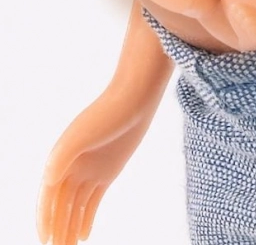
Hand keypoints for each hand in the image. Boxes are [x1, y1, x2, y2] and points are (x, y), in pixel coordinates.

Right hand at [37, 94, 152, 244]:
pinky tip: (84, 235)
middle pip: (60, 205)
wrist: (134, 101)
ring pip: (75, 207)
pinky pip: (92, 201)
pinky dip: (87, 218)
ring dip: (69, 227)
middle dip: (57, 228)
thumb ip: (62, 155)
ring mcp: (89, 171)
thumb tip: (47, 179)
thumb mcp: (81, 134)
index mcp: (60, 158)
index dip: (44, 219)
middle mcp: (71, 167)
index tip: (45, 241)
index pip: (48, 196)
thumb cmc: (106, 114)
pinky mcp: (107, 172)